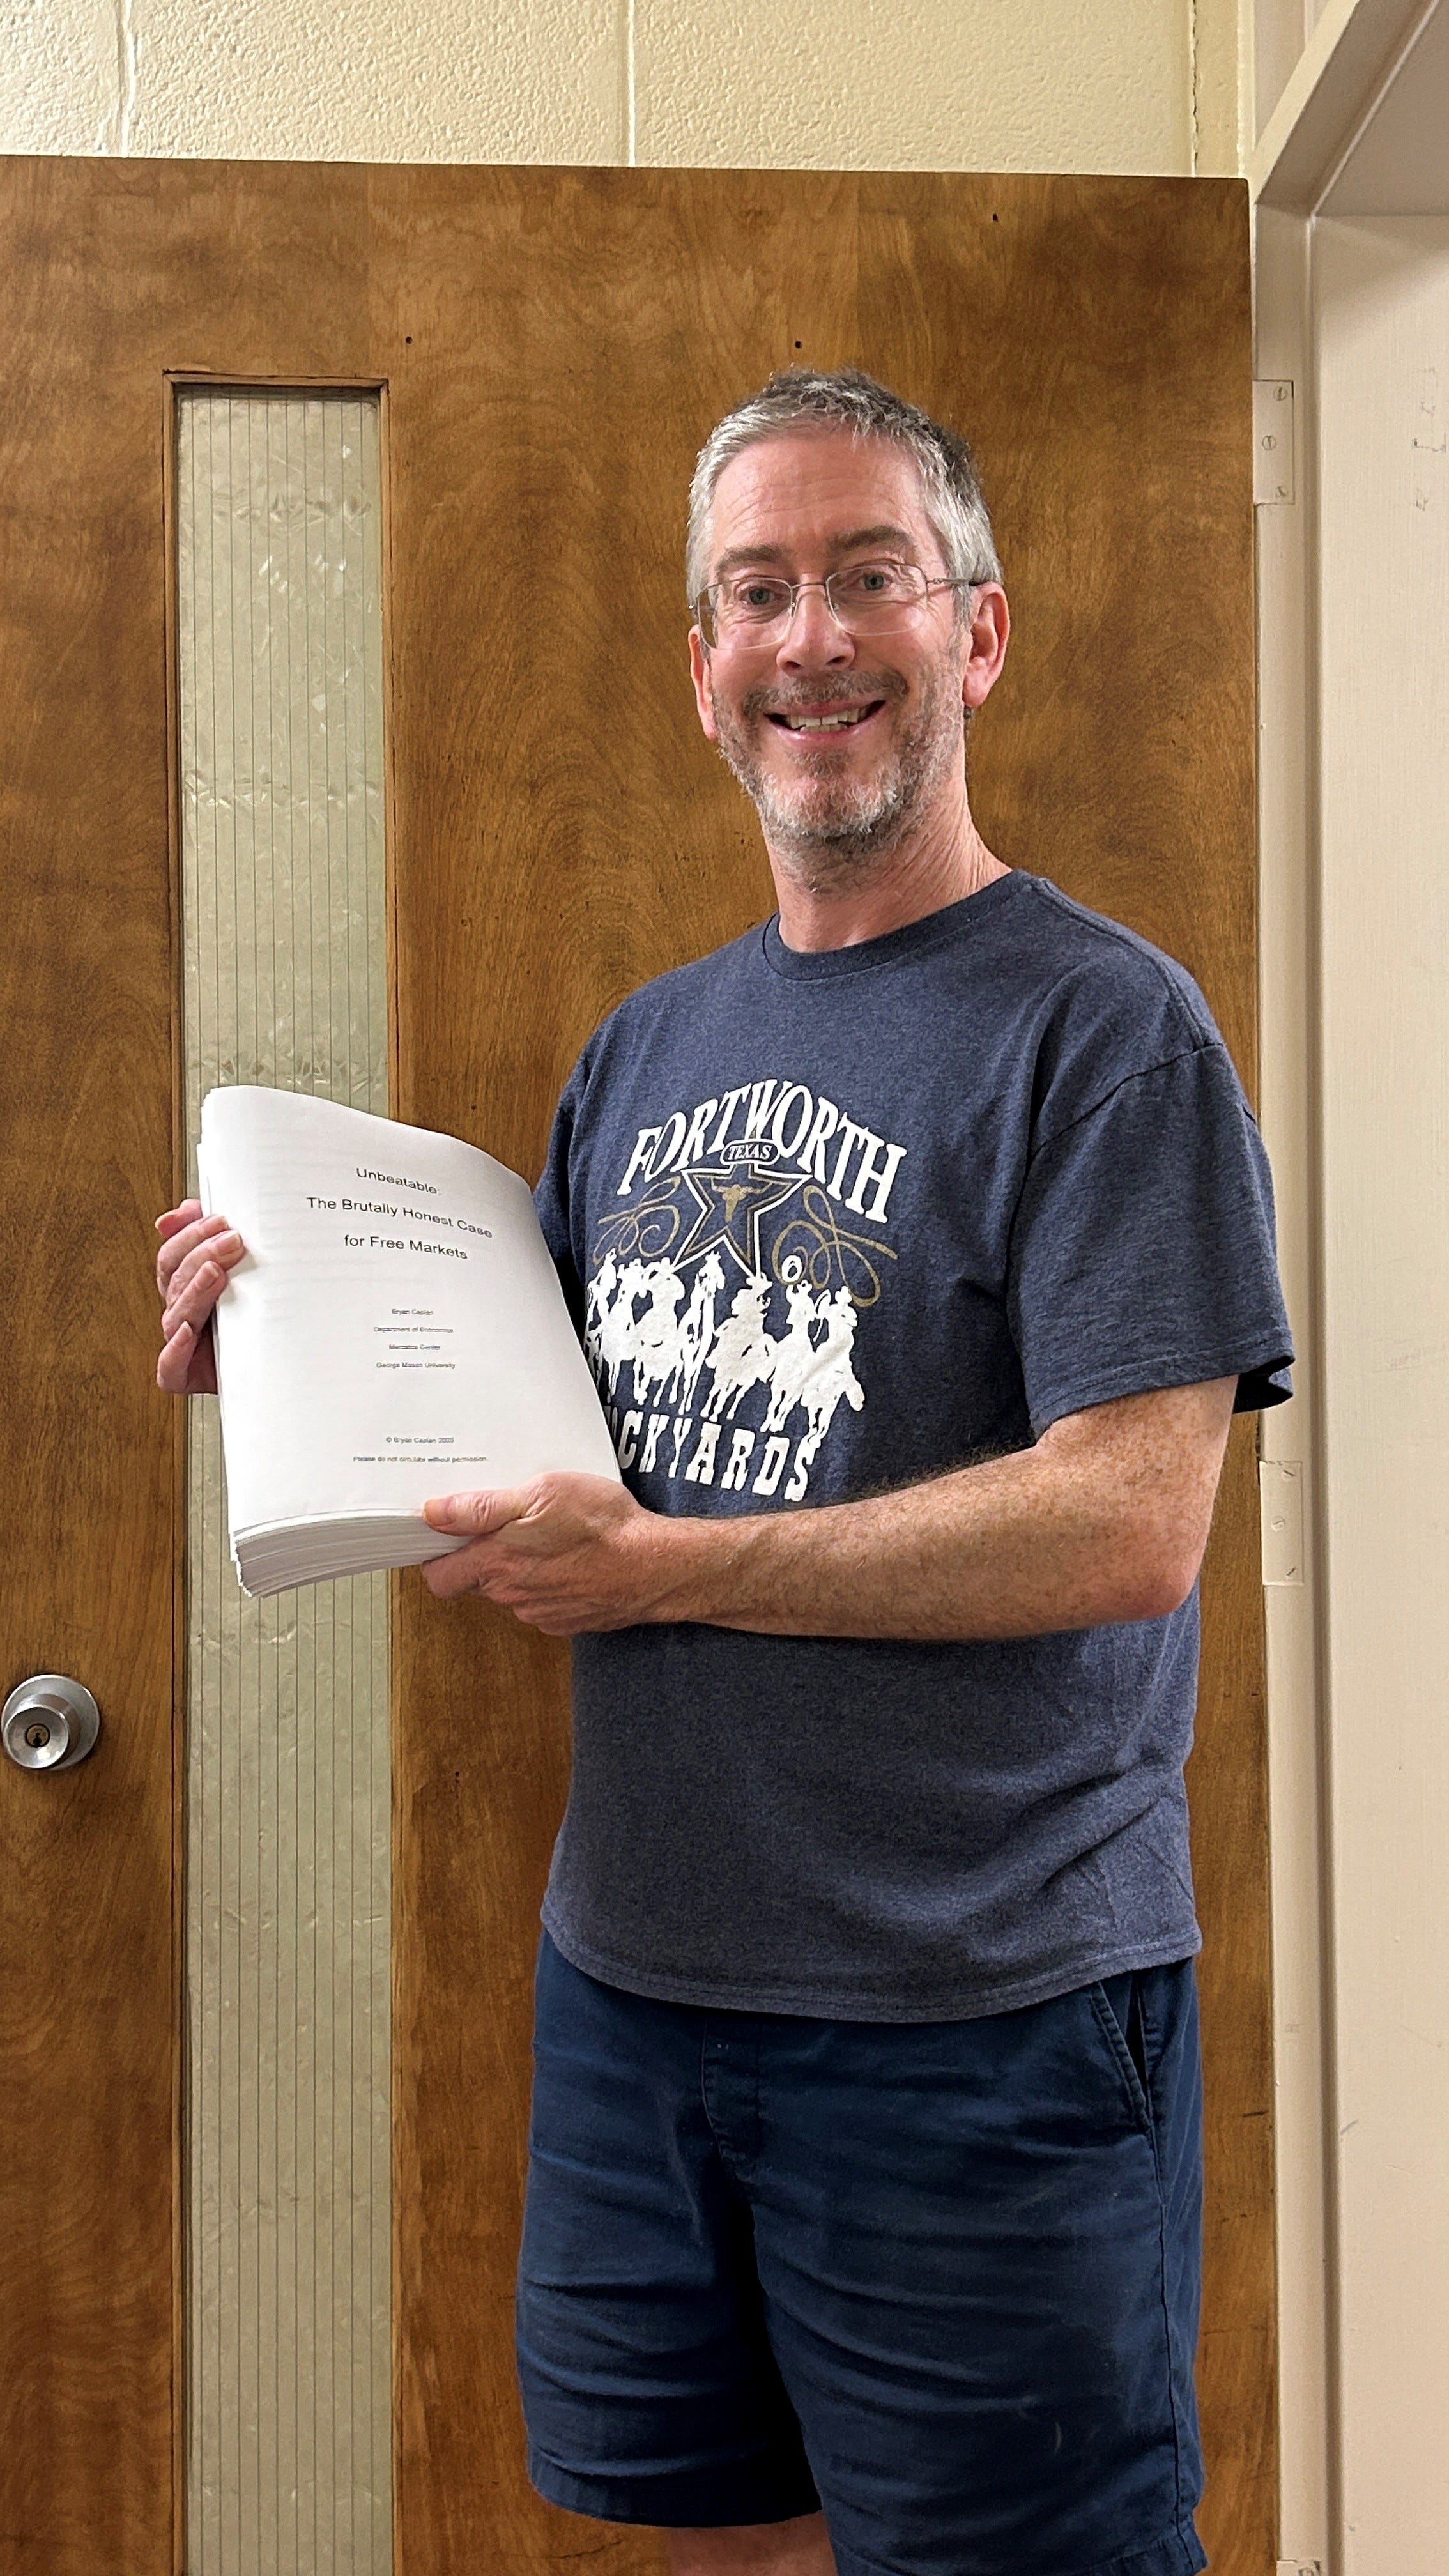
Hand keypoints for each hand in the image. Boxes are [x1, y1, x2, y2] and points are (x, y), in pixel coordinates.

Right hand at [155, 1199, 246, 1392]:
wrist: (279, 1365)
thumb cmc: (260, 1315)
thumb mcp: (245, 1268)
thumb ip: (214, 1235)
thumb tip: (187, 1208)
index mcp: (186, 1285)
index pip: (172, 1255)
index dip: (190, 1236)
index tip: (221, 1220)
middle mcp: (181, 1311)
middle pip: (174, 1278)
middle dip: (201, 1253)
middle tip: (232, 1240)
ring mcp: (181, 1344)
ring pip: (176, 1314)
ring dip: (195, 1290)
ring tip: (216, 1272)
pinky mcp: (186, 1375)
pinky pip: (170, 1367)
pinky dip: (175, 1350)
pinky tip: (188, 1332)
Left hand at [420, 1473, 667, 1632]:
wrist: (656, 1565)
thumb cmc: (602, 1526)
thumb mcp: (540, 1494)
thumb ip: (481, 1508)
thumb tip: (435, 1514)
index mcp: (496, 1563)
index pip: (439, 1577)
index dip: (436, 1555)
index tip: (444, 1534)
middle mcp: (512, 1595)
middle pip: (475, 1580)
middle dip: (482, 1555)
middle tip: (506, 1522)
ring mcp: (539, 1612)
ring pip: (511, 1590)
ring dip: (520, 1567)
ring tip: (548, 1536)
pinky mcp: (566, 1620)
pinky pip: (542, 1601)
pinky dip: (549, 1582)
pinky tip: (571, 1559)